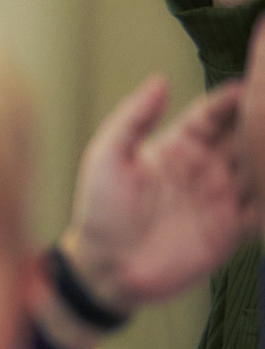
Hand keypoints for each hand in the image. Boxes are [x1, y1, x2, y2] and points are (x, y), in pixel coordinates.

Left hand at [63, 75, 255, 316]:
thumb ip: (133, 119)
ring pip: (263, 169)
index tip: (257, 79)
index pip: (216, 113)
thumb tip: (160, 80)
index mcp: (178, 146)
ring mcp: (222, 197)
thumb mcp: (107, 158)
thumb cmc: (100, 211)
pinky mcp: (233, 229)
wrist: (107, 269)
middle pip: (247, 136)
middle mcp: (206, 167)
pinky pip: (264, 209)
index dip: (236, 96)